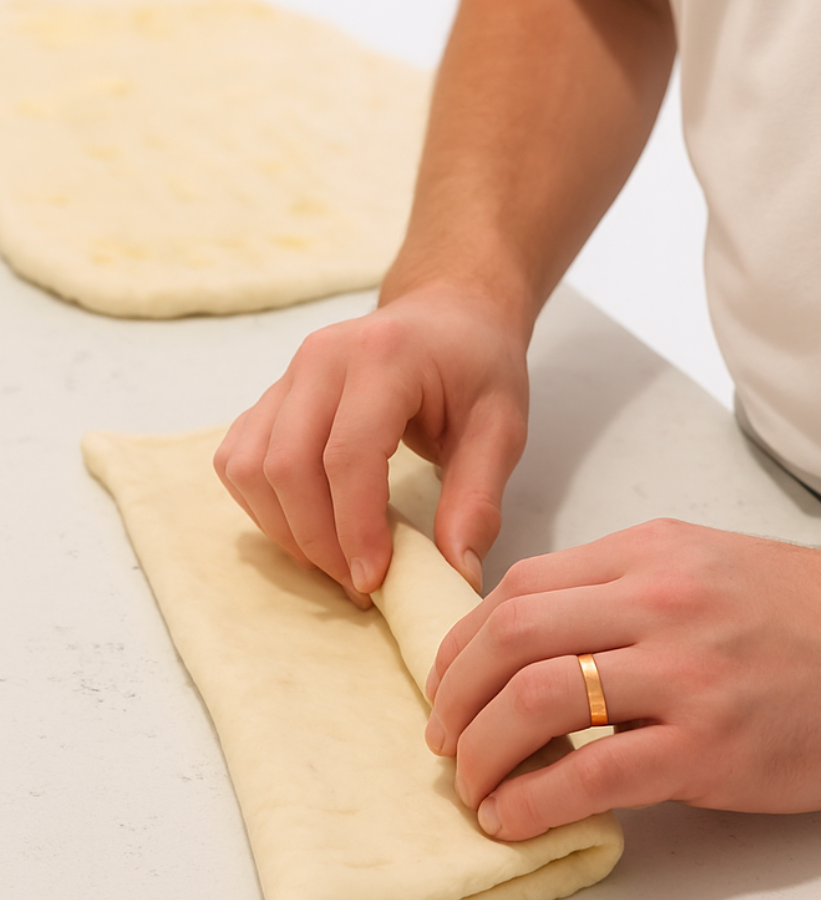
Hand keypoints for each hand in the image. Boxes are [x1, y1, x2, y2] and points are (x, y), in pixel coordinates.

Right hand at [214, 284, 528, 601]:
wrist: (450, 314)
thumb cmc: (478, 366)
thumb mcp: (501, 428)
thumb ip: (478, 499)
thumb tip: (457, 573)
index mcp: (384, 356)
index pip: (348, 455)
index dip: (354, 528)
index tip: (374, 581)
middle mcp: (322, 358)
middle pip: (287, 466)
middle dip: (318, 541)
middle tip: (360, 584)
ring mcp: (289, 373)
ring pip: (250, 467)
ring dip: (285, 529)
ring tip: (335, 561)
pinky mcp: (272, 395)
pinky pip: (239, 460)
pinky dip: (263, 506)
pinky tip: (308, 528)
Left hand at [424, 519, 820, 840]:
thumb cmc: (812, 608)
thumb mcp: (708, 563)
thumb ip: (628, 589)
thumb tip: (543, 641)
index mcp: (652, 552)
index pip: (520, 588)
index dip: (463, 642)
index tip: (448, 683)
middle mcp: (661, 601)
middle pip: (510, 638)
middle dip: (452, 697)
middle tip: (442, 741)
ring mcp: (687, 673)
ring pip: (536, 702)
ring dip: (480, 753)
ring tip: (472, 785)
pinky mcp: (713, 746)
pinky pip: (593, 776)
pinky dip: (533, 803)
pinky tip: (515, 819)